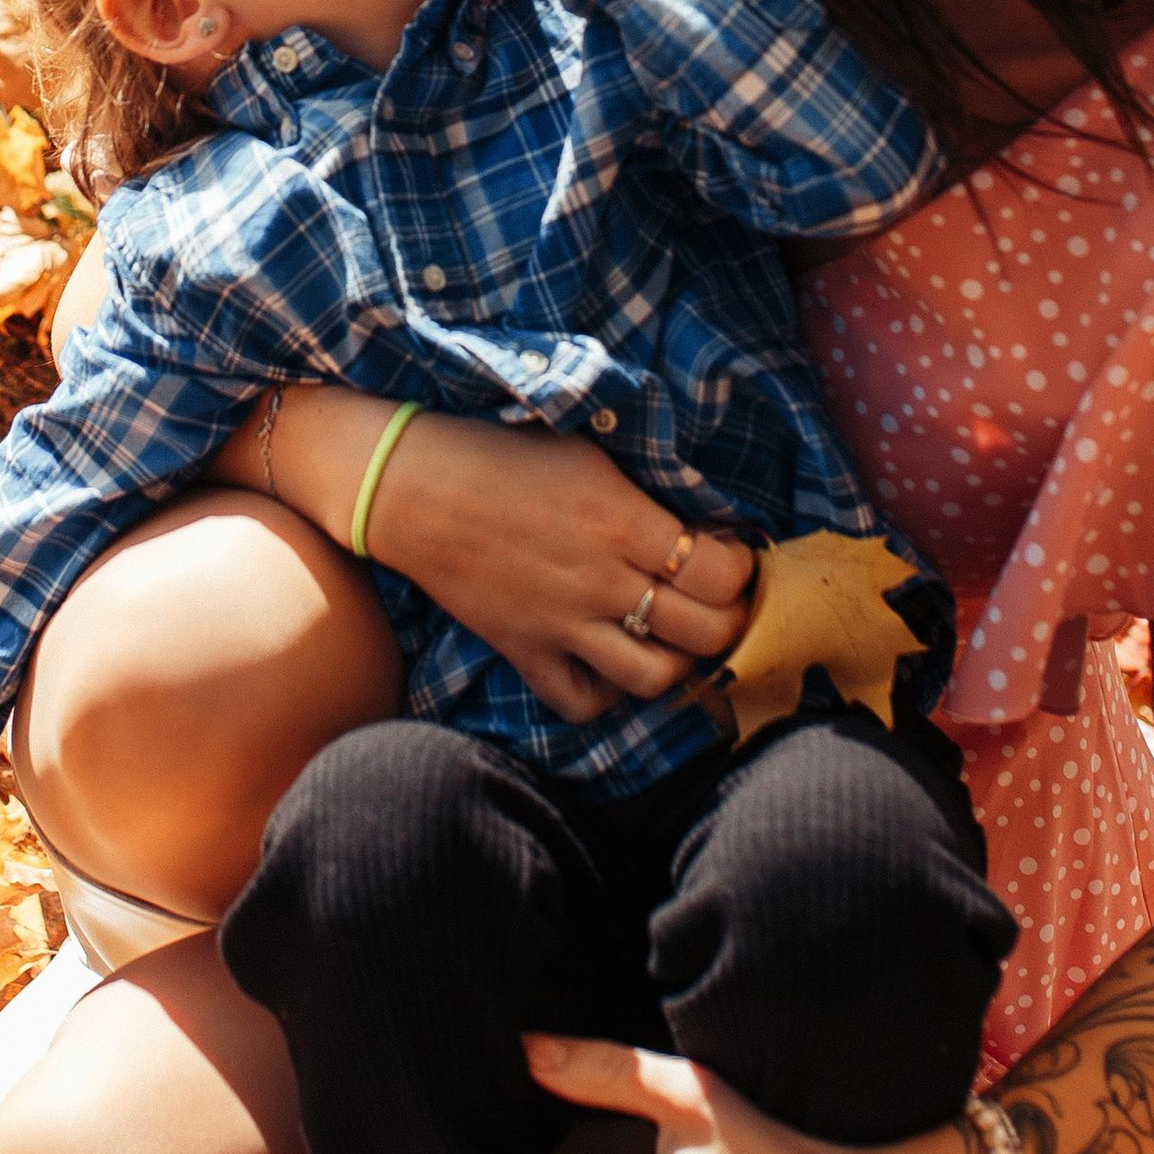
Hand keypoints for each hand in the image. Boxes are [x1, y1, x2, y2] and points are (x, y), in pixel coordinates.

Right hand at [366, 416, 755, 721]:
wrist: (409, 485)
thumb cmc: (499, 451)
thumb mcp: (588, 451)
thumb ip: (646, 488)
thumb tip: (703, 518)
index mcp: (622, 520)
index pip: (723, 571)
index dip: (743, 566)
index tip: (732, 552)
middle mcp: (601, 581)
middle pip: (706, 631)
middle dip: (729, 618)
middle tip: (720, 600)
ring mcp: (563, 624)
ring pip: (654, 677)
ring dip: (679, 662)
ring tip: (674, 636)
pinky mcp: (525, 651)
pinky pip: (581, 702)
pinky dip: (606, 693)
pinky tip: (610, 661)